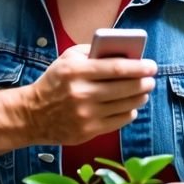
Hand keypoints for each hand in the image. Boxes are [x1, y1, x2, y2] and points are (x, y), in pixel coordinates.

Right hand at [18, 44, 156, 145]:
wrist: (32, 115)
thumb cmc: (54, 82)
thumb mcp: (67, 59)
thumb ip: (92, 52)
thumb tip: (122, 53)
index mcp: (77, 72)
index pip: (116, 68)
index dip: (139, 67)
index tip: (151, 65)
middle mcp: (82, 93)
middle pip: (125, 88)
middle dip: (144, 82)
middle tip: (151, 79)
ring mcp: (86, 115)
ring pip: (126, 105)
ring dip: (140, 97)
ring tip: (143, 92)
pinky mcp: (88, 131)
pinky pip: (119, 121)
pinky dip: (130, 112)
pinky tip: (131, 106)